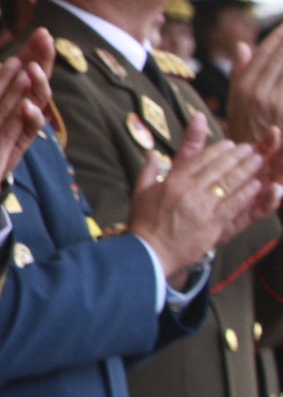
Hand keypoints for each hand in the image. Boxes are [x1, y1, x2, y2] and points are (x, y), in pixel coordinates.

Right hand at [127, 111, 274, 278]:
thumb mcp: (140, 193)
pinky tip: (256, 186)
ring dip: (245, 171)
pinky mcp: (213, 223)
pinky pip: (234, 204)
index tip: (230, 144)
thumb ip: (148, 171)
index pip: (200, 160)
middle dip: (236, 157)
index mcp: (173, 182)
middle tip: (248, 149)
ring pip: (229, 184)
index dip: (217, 151)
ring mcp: (202, 207)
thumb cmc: (144, 223)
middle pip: (218, 169)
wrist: (150, 252)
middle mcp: (189, 191)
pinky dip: (246, 193)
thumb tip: (151, 153)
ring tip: (257, 162)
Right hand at [227, 31, 282, 142]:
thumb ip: (241, 72)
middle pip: (279, 58)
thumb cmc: (247, 129)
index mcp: (243, 87)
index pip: (262, 55)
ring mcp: (275, 101)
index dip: (275, 38)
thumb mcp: (237, 101)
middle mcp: (258, 92)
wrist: (258, 160)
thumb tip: (244, 45)